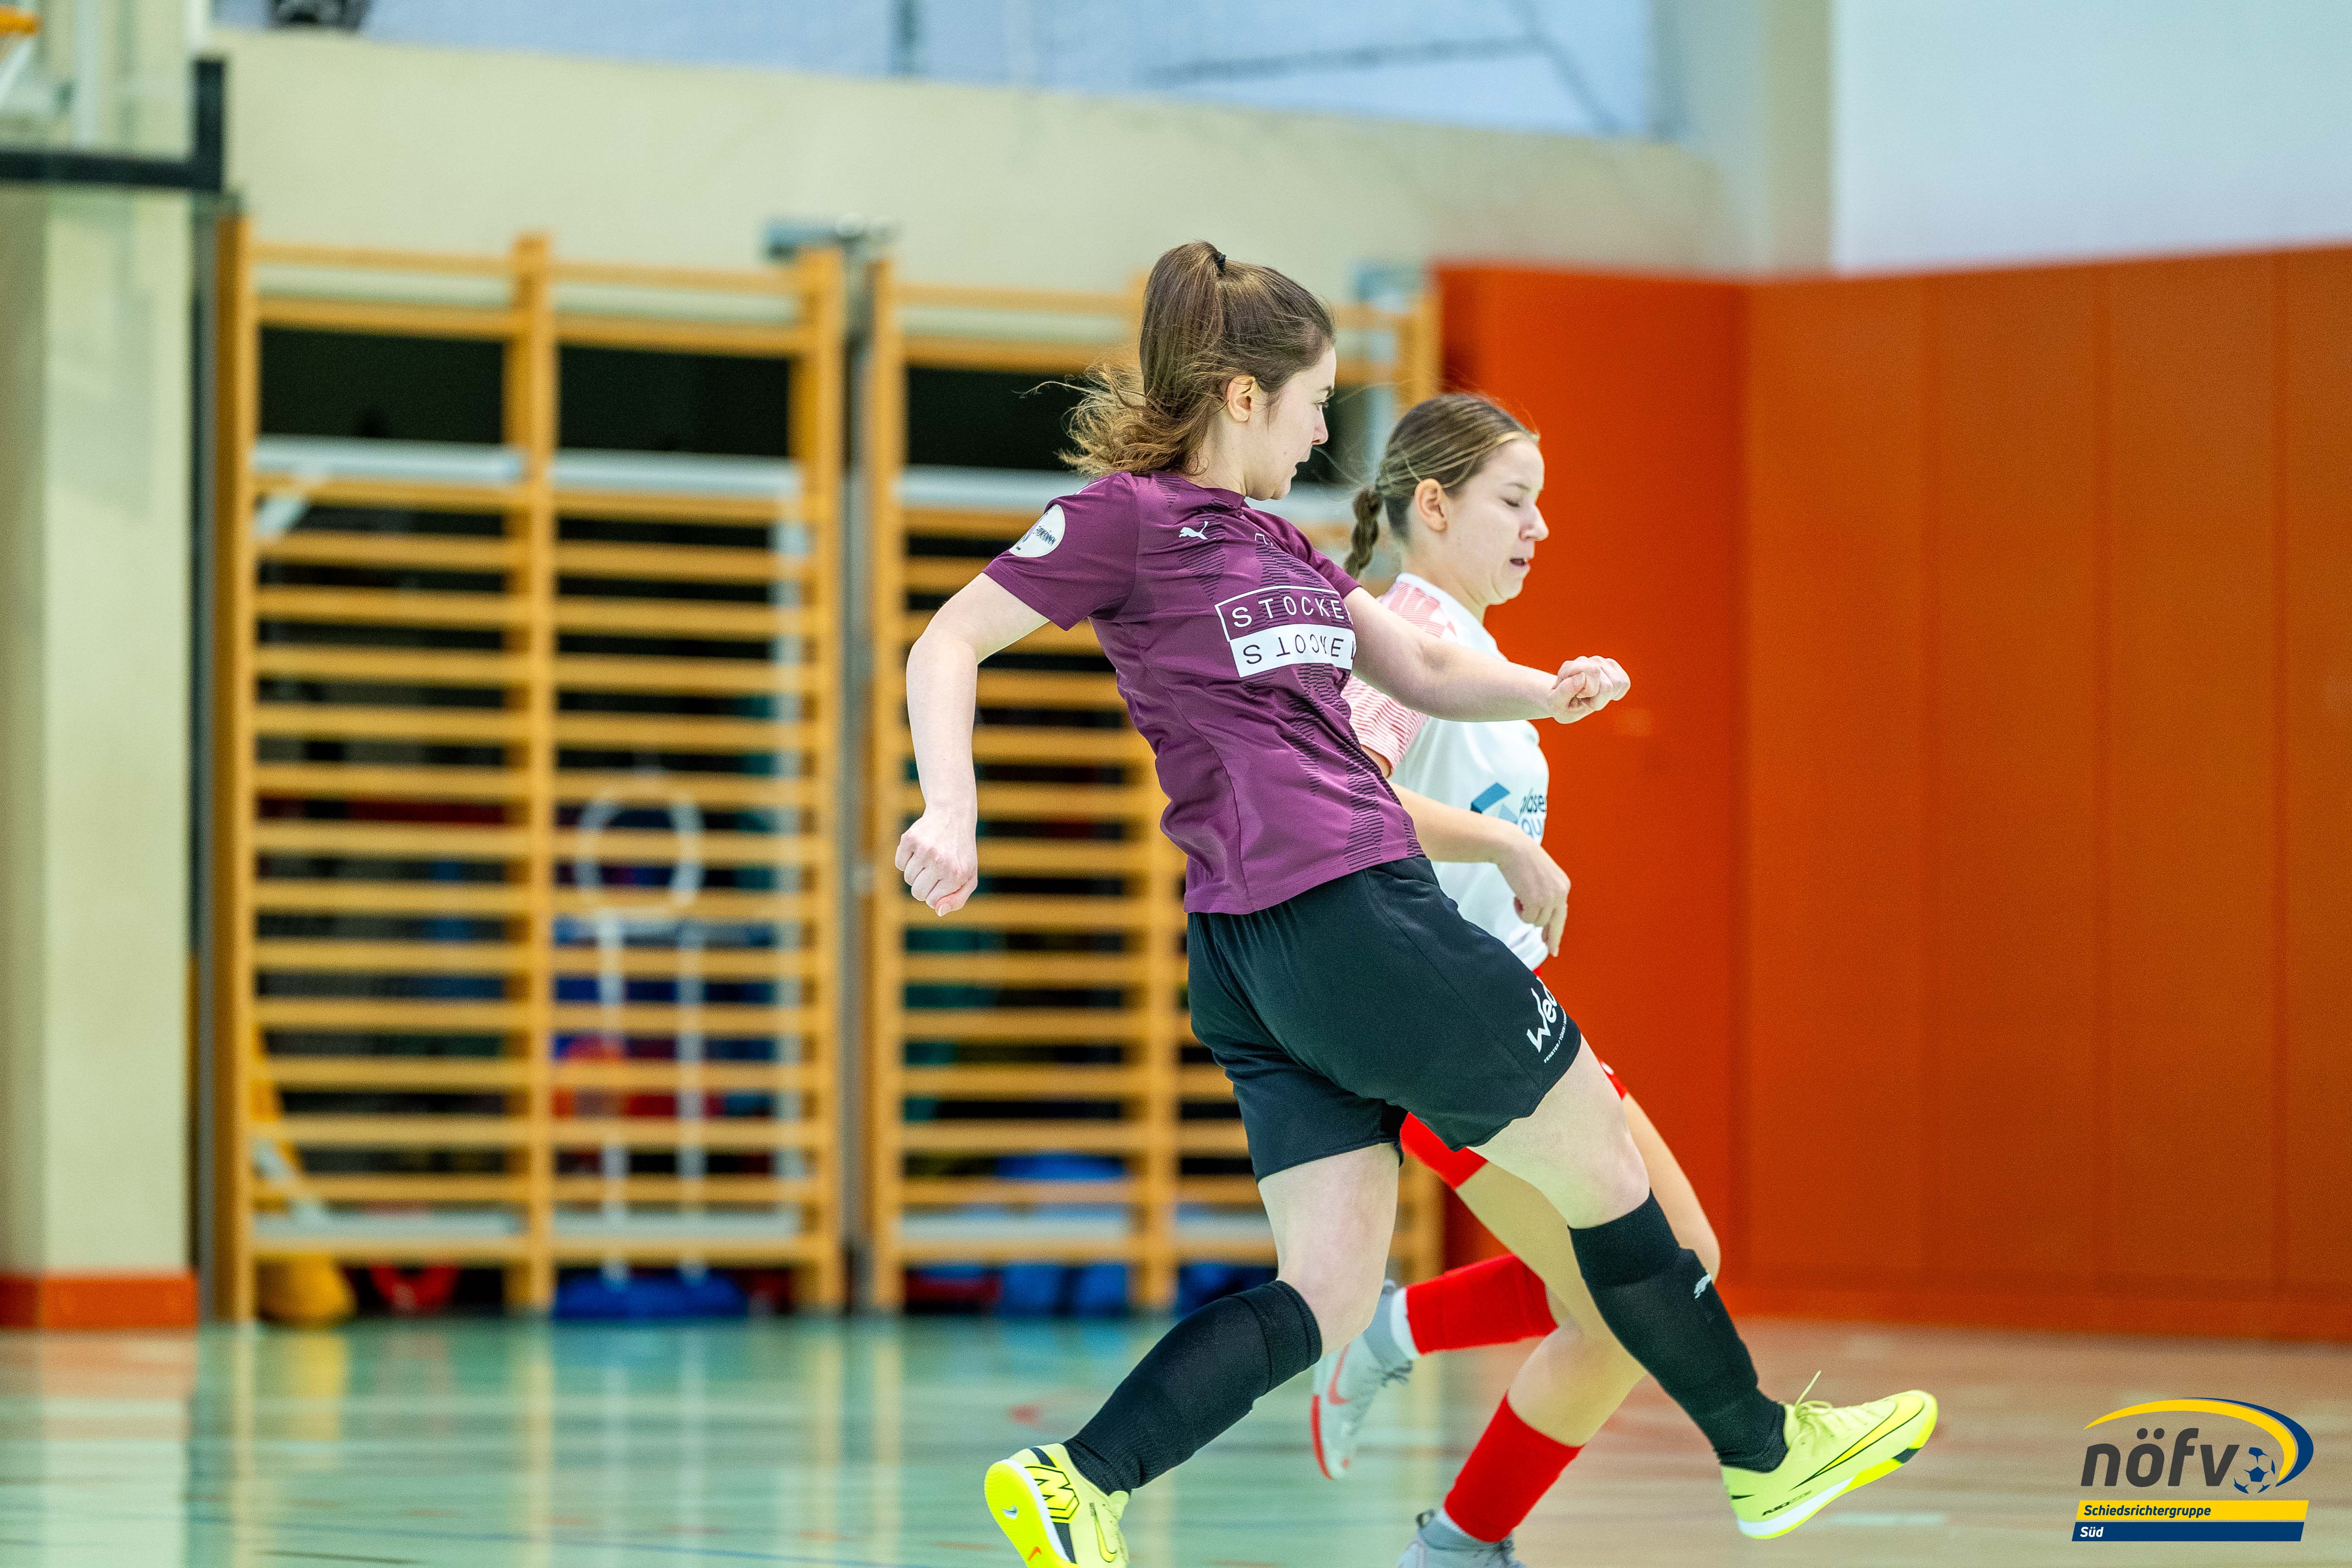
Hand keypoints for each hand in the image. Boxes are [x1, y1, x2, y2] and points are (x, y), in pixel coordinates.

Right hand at [895, 807, 977, 914]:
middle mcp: (940, 862)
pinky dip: (906, 860)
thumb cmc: (960, 852)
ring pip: (908, 879)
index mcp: (956, 875)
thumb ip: (957, 900)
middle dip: (924, 886)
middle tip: (934, 871)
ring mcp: (924, 849)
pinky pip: (899, 864)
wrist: (953, 816)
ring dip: (916, 872)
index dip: (935, 894)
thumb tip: (938, 911)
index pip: (932, 901)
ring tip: (929, 859)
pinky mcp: (910, 839)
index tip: (942, 882)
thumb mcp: (968, 877)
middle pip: (917, 892)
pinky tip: (919, 850)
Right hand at [1499, 838, 1570, 955]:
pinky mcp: (1536, 901)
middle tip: (1551, 951)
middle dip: (1552, 938)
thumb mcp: (1542, 877)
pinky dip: (1519, 910)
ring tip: (1520, 896)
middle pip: (1555, 923)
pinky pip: (1527, 918)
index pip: (1562, 914)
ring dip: (1526, 913)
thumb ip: (1546, 894)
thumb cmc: (1522, 859)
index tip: (1554, 945)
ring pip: (1537, 921)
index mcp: (1563, 886)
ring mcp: (1549, 898)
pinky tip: (1516, 895)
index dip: (1557, 930)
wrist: (1513, 847)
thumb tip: (1543, 919)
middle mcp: (1560, 893)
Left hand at [1544, 656, 1629, 723]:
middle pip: (1608, 685)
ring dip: (1607, 696)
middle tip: (1585, 699)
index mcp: (1569, 667)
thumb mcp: (1556, 705)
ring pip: (1619, 683)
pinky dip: (1616, 693)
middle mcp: (1585, 660)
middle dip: (1598, 699)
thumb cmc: (1561, 705)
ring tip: (1592, 696)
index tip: (1578, 697)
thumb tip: (1581, 677)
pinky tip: (1602, 693)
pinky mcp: (1611, 667)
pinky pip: (1625, 682)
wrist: (1565, 701)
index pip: (1594, 672)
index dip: (1589, 693)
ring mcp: (1599, 662)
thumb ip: (1564, 692)